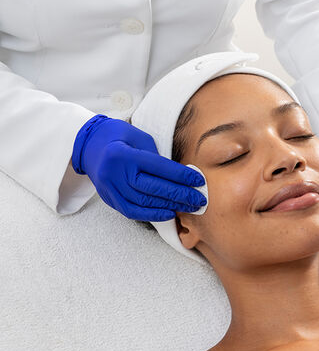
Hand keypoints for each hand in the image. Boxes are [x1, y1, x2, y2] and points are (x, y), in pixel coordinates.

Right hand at [72, 115, 206, 221]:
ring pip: (143, 203)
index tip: (199, 180)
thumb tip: (180, 176)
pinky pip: (132, 211)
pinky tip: (169, 213)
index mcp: (124, 154)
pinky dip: (152, 214)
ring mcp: (109, 188)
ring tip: (189, 207)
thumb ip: (156, 157)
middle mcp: (114, 173)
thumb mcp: (139, 138)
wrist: (88, 143)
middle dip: (180, 195)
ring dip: (169, 206)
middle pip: (153, 188)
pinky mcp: (108, 198)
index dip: (181, 176)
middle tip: (199, 199)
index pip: (159, 168)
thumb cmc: (118, 136)